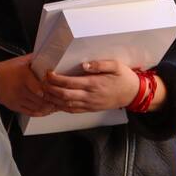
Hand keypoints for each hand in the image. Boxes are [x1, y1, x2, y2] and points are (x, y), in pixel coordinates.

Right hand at [0, 54, 55, 116]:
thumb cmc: (6, 69)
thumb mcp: (21, 61)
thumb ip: (34, 59)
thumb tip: (48, 54)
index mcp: (24, 76)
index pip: (40, 88)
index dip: (50, 92)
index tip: (57, 91)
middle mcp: (21, 89)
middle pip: (40, 99)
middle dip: (52, 101)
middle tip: (60, 101)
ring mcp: (17, 99)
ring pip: (37, 107)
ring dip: (47, 108)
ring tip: (55, 106)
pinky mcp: (14, 106)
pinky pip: (30, 112)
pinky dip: (39, 113)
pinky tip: (45, 111)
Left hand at [43, 59, 164, 113]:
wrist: (133, 94)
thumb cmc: (124, 77)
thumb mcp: (116, 66)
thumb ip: (100, 64)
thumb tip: (84, 64)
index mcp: (94, 84)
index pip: (70, 82)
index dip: (56, 79)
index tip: (48, 73)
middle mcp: (90, 96)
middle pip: (64, 95)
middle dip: (50, 89)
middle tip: (41, 82)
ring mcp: (89, 104)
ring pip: (66, 104)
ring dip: (53, 99)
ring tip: (43, 92)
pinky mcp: (90, 109)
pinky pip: (73, 110)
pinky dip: (61, 107)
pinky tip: (54, 102)